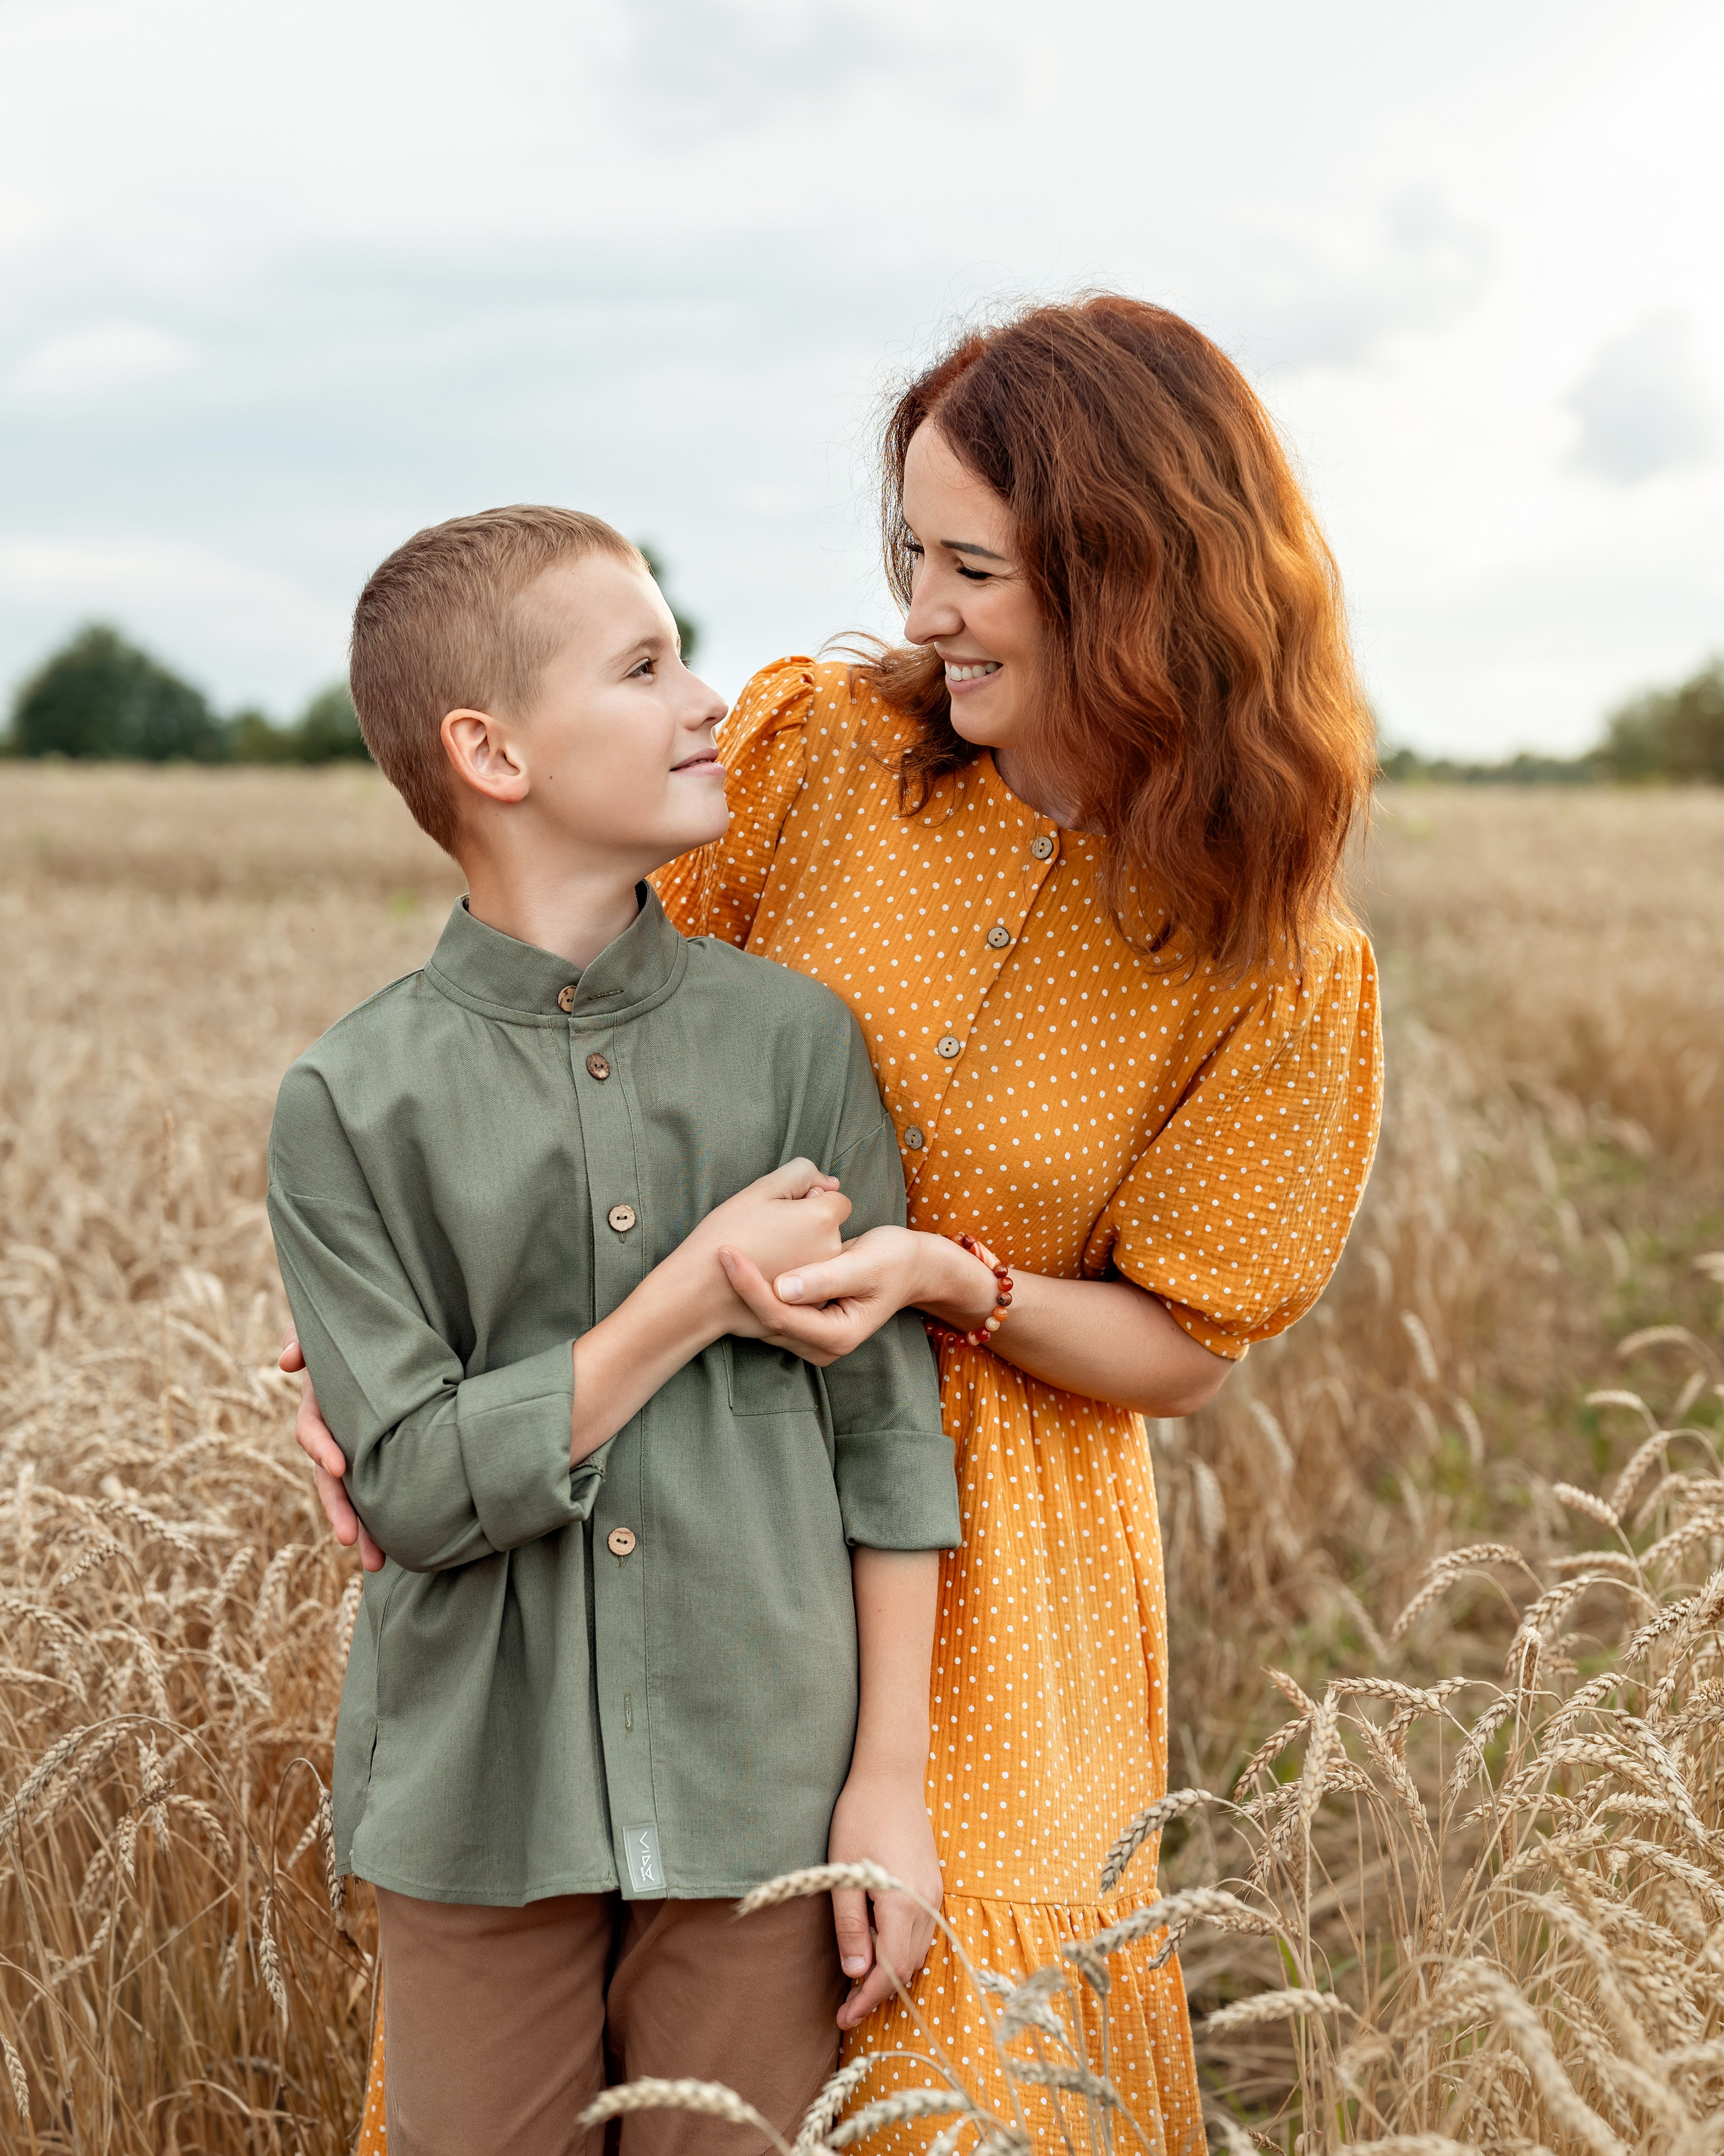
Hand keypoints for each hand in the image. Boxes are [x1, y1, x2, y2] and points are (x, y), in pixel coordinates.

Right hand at [280, 1334, 386, 1571]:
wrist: (381, 1336)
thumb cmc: (353, 1331)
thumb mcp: (328, 1331)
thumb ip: (306, 1340)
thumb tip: (288, 1359)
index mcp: (320, 1403)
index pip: (312, 1430)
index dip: (321, 1448)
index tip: (337, 1468)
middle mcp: (334, 1431)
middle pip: (330, 1479)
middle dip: (339, 1511)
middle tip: (351, 1542)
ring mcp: (356, 1447)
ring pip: (353, 1494)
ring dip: (362, 1527)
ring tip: (377, 1564)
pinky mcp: (381, 1454)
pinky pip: (377, 1489)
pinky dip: (385, 1517)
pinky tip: (401, 1547)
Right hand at [665, 1159, 852, 1342]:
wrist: (701, 1290)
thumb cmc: (727, 1234)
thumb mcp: (762, 1188)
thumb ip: (802, 1174)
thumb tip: (831, 1183)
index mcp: (822, 1219)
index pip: (836, 1201)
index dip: (810, 1200)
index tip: (781, 1211)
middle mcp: (831, 1251)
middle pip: (829, 1228)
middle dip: (808, 1225)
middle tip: (767, 1231)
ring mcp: (823, 1281)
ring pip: (820, 1255)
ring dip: (802, 1249)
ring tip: (764, 1253)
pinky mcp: (810, 1306)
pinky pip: (811, 1283)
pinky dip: (796, 1276)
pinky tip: (767, 1274)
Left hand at [718, 1225, 996, 1362]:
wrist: (909, 1265)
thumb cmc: (893, 1260)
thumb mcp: (865, 1265)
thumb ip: (826, 1278)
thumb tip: (783, 1287)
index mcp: (836, 1336)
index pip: (778, 1315)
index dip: (749, 1285)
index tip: (727, 1252)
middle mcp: (820, 1345)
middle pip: (765, 1319)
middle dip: (739, 1286)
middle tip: (713, 1250)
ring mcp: (811, 1337)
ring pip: (764, 1315)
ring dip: (743, 1284)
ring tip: (720, 1250)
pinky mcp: (804, 1322)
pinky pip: (771, 1306)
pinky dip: (756, 1283)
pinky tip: (740, 1258)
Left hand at [827, 1768, 942, 2030]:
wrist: (891, 1775)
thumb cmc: (859, 1818)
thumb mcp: (842, 1872)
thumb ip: (850, 1925)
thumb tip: (855, 1975)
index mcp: (901, 1901)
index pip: (890, 1969)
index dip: (868, 1998)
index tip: (844, 2018)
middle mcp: (925, 1901)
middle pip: (907, 1964)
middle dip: (878, 1990)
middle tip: (846, 2007)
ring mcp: (933, 1891)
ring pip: (918, 1950)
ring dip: (892, 1971)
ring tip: (860, 1981)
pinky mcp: (932, 1881)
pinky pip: (923, 1930)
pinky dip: (903, 1948)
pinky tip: (881, 1946)